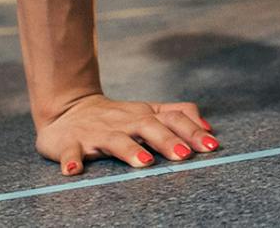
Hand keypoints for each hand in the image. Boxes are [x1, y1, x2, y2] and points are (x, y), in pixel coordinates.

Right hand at [34, 92, 219, 175]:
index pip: (173, 117)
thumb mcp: (149, 111)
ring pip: (115, 139)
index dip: (192, 130)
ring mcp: (98, 132)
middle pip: (149, 126)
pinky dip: (72, 160)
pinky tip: (74, 170)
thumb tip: (209, 128)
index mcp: (145, 114)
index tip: (211, 146)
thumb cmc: (117, 116)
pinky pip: (70, 151)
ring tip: (144, 162)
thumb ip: (177, 115)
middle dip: (168, 140)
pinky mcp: (71, 142)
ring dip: (129, 150)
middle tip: (184, 156)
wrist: (68, 108)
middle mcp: (125, 121)